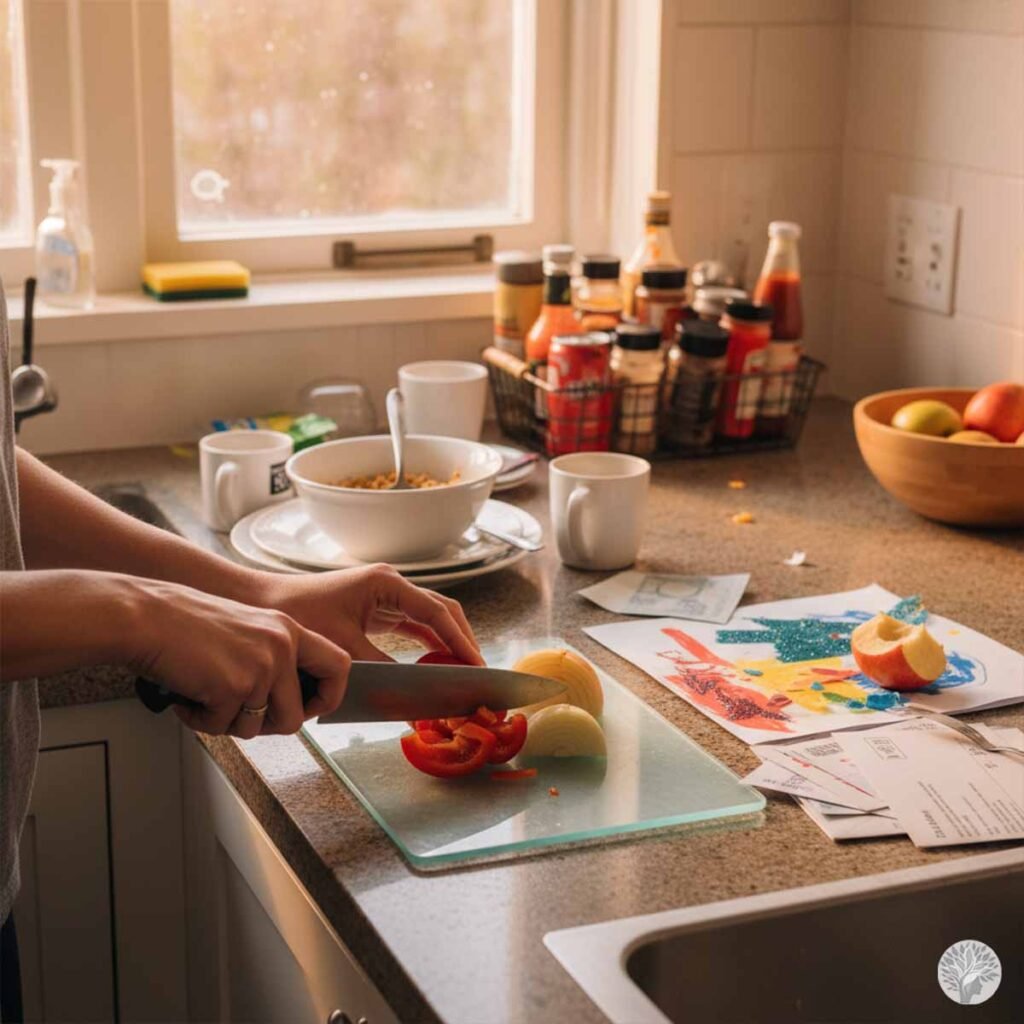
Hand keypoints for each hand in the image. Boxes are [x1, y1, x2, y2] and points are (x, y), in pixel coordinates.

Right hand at [128, 578, 350, 737]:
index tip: (310, 708)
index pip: (339, 665)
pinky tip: (187, 697)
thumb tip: (284, 702)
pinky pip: (222, 727)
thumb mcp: (247, 628)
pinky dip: (200, 720)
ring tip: (204, 696)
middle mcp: (281, 646)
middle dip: (267, 727)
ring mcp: (261, 667)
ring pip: (257, 728)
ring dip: (227, 722)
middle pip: (296, 716)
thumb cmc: (185, 623)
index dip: (329, 696)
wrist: (145, 616)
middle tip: (238, 715)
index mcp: (288, 629)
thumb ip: (272, 657)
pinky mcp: (234, 687)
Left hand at [250, 563, 483, 664]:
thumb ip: (381, 670)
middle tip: (478, 673)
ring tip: (465, 673)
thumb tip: (411, 698)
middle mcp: (392, 584)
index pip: (437, 613)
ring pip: (431, 618)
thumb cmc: (298, 615)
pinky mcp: (377, 608)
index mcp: (387, 584)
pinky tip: (438, 666)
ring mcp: (386, 595)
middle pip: (442, 611)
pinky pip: (414, 625)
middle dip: (462, 641)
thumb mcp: (343, 647)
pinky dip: (429, 644)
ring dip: (448, 643)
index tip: (477, 666)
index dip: (460, 642)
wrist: (264, 602)